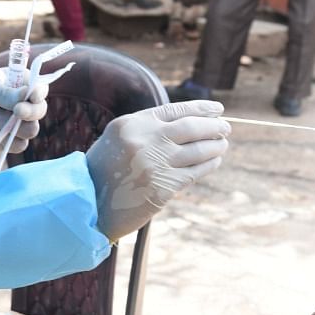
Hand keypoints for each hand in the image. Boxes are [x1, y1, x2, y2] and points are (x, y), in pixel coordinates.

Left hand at [0, 67, 48, 151]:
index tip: (32, 96)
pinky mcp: (3, 139)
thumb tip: (28, 96)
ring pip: (30, 130)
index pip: (39, 88)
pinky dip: (5, 139)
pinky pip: (18, 145)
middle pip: (39, 112)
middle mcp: (17, 103)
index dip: (39, 93)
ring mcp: (12, 122)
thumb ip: (5, 93)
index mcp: (15, 83)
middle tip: (15, 111)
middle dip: (28, 112)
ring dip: (10, 125)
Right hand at [85, 100, 229, 241]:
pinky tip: (214, 160)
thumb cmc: (103, 172)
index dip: (200, 108)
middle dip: (213, 126)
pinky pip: (194, 172)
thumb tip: (185, 122)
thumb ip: (146, 129)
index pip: (174, 110)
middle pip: (191, 127)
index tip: (217, 109)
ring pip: (198, 150)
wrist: (88, 206)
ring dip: (215, 145)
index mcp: (131, 125)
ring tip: (223, 143)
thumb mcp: (117, 140)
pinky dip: (208, 164)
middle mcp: (144, 141)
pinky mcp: (163, 187)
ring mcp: (155, 164)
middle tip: (225, 127)